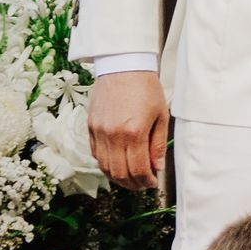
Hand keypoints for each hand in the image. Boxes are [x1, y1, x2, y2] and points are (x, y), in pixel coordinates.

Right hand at [89, 69, 169, 188]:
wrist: (123, 65)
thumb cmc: (146, 88)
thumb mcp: (160, 115)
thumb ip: (158, 144)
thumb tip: (157, 167)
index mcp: (134, 132)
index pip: (138, 169)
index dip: (146, 182)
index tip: (152, 183)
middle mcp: (114, 134)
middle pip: (119, 173)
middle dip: (133, 184)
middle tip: (142, 184)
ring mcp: (99, 131)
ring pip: (105, 167)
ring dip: (118, 178)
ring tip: (130, 178)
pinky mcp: (90, 126)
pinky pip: (95, 154)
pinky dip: (106, 164)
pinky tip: (117, 164)